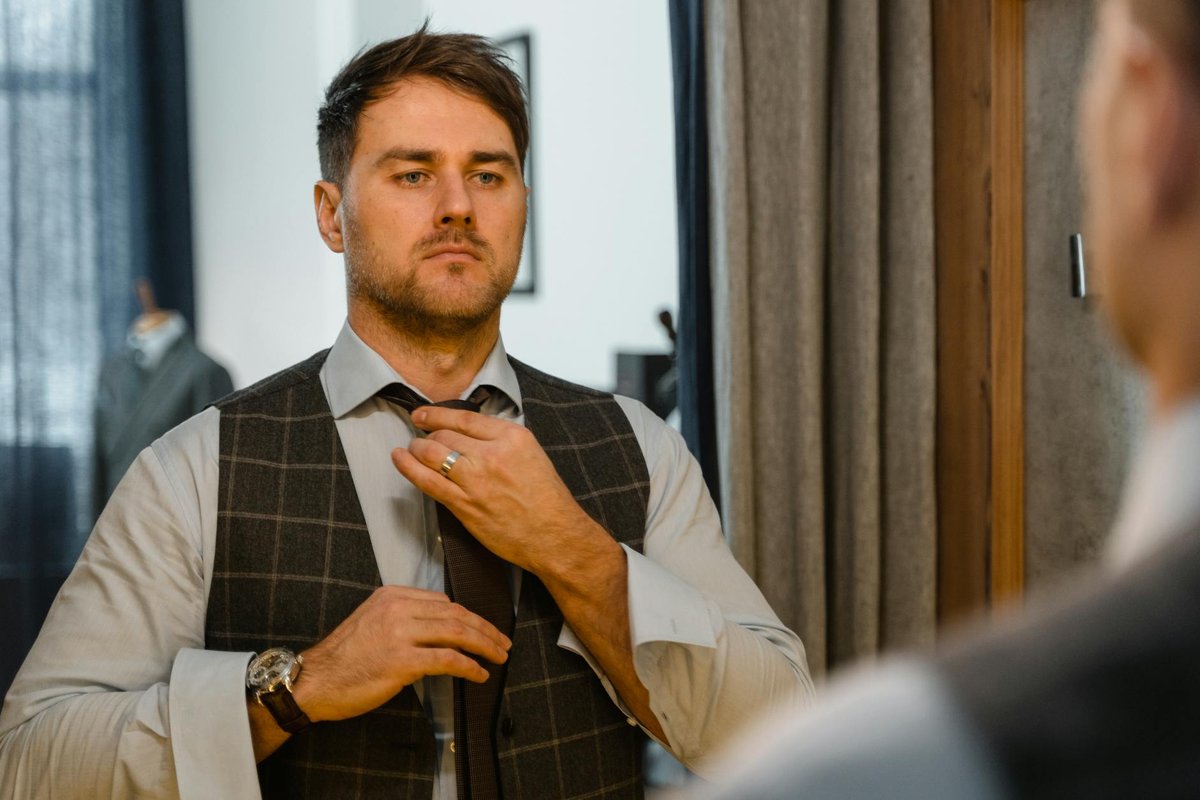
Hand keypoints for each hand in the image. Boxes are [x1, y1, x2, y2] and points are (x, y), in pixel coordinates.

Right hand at [293, 585, 510, 722]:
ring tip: (498, 656)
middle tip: (502, 642)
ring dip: (484, 645)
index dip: (470, 616)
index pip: (443, 601)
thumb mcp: (373, 623)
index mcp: (392, 596)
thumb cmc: (344, 659)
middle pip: (456, 613)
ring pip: (457, 632)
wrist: (314, 681)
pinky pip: (448, 660)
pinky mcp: (401, 661)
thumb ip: (405, 620)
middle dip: (484, 629)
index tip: (485, 628)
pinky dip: (469, 667)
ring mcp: (399, 633)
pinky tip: (479, 674)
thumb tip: (442, 633)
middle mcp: (397, 609)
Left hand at [390, 406, 614, 577]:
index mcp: (513, 437)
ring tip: (410, 449)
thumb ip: (501, 440)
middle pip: (444, 435)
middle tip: (421, 439)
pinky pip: (427, 481)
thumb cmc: (546, 499)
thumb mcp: (531, 454)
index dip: (437, 414)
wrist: (555, 536)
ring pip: (432, 453)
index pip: (464, 418)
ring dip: (416, 449)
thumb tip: (467, 433)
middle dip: (427, 435)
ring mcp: (476, 480)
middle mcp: (493, 454)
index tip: (424, 414)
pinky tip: (400, 459)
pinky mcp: (465, 505)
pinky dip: (408, 467)